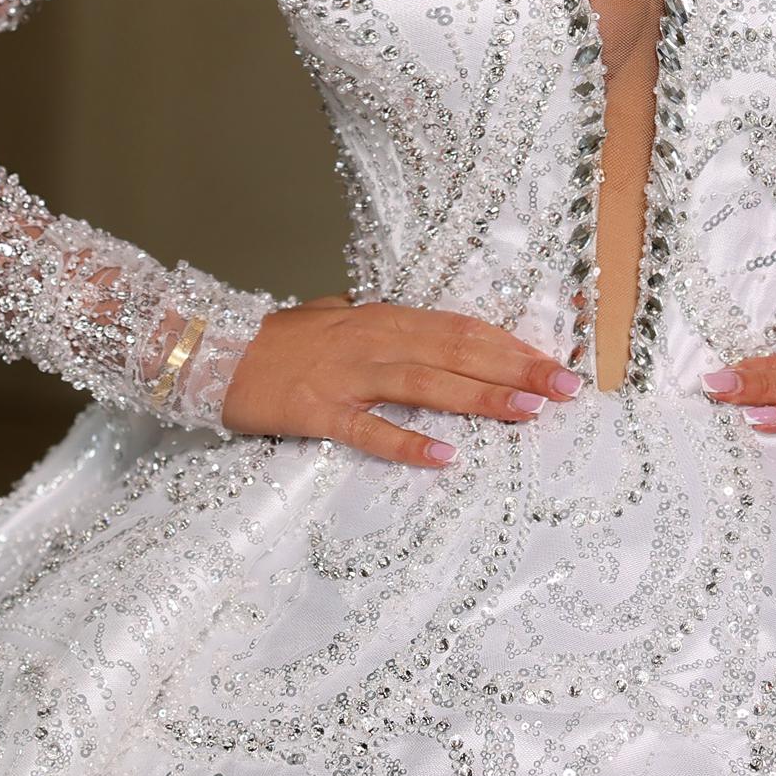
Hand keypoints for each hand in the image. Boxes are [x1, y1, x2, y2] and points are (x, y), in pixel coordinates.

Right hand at [222, 300, 579, 468]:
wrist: (208, 349)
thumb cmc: (275, 342)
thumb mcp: (335, 322)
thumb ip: (378, 326)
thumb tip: (415, 331)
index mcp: (381, 319)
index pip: (461, 328)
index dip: (511, 344)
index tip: (557, 361)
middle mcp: (372, 340)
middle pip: (457, 350)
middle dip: (516, 368)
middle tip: (567, 387)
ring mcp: (345, 376)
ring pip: (425, 382)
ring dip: (480, 397)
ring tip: (528, 413)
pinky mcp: (317, 411)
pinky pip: (369, 429)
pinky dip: (408, 441)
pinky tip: (445, 456)